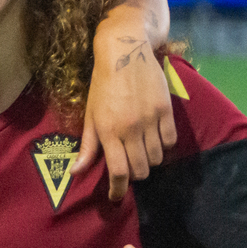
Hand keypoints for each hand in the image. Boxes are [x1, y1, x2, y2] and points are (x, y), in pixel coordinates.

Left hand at [78, 39, 176, 199]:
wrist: (124, 51)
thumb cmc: (103, 84)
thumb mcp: (90, 114)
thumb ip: (87, 146)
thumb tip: (76, 172)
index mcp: (109, 131)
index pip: (118, 172)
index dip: (118, 190)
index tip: (116, 196)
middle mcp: (131, 129)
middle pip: (140, 169)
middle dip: (134, 175)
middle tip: (129, 168)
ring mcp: (150, 120)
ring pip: (157, 158)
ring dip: (149, 161)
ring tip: (142, 152)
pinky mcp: (166, 110)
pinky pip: (170, 141)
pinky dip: (164, 146)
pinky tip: (156, 140)